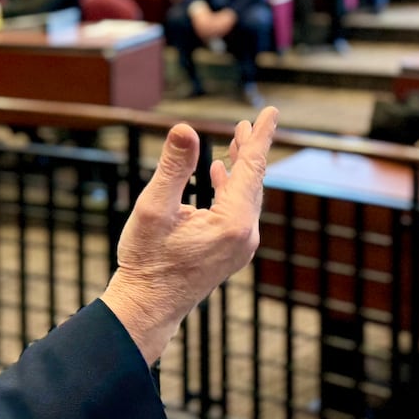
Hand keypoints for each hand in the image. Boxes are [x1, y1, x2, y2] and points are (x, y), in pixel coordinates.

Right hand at [101, 108, 279, 361]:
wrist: (146, 308)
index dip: (260, 136)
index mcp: (232, 223)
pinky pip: (238, 211)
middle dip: (250, 149)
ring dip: (240, 168)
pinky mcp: (229, 253)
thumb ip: (173, 168)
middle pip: (252, 181)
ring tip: (237, 142)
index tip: (271, 111)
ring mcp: (239, 247)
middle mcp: (244, 236)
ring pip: (245, 197)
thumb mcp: (154, 209)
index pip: (251, 168)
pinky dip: (231, 188)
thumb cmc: (147, 261)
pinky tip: (219, 175)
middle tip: (250, 122)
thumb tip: (185, 128)